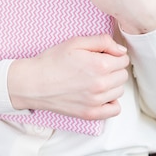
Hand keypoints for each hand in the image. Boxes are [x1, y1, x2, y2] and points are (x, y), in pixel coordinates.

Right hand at [8, 34, 129, 120]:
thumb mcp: (76, 42)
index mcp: (99, 65)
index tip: (102, 56)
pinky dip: (111, 102)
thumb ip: (102, 41)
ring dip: (111, 84)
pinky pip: (115, 109)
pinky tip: (100, 95)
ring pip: (119, 91)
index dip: (113, 55)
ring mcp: (96, 101)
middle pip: (123, 75)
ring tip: (94, 79)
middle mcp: (100, 84)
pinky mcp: (90, 114)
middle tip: (97, 67)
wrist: (33, 83)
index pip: (123, 59)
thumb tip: (121, 50)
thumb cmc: (52, 61)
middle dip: (114, 69)